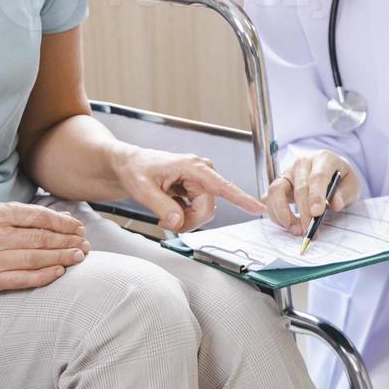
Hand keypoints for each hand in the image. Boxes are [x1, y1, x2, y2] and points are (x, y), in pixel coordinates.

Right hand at [0, 201, 91, 292]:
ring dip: (61, 257)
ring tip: (79, 256)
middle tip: (85, 244)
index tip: (79, 228)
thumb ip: (31, 216)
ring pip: (35, 259)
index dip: (63, 224)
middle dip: (67, 241)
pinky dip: (45, 275)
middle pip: (40, 239)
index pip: (38, 217)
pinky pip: (24, 279)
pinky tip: (60, 271)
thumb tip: (66, 218)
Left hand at [114, 145, 264, 232]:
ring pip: (204, 213)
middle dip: (188, 221)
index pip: (222, 187)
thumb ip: (161, 207)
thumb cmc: (136, 169)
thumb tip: (178, 222)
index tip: (259, 208)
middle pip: (208, 209)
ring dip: (185, 219)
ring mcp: (201, 181)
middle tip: (165, 222)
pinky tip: (170, 206)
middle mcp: (202, 172)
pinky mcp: (198, 188)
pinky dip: (183, 216)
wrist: (130, 166)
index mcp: (193, 167)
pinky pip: (198, 211)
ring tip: (165, 212)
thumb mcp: (142, 189)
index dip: (241, 199)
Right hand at [264, 151, 361, 236]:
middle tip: (308, 229)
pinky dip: (273, 213)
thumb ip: (345, 194)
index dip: (316, 195)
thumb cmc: (342, 181)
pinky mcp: (278, 184)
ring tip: (296, 229)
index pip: (318, 176)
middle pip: (299, 187)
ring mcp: (288, 173)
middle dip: (303, 211)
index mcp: (324, 159)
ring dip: (283, 213)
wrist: (333, 176)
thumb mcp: (352, 186)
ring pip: (276, 190)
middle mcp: (303, 163)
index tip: (317, 213)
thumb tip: (335, 203)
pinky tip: (285, 224)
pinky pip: (269, 199)